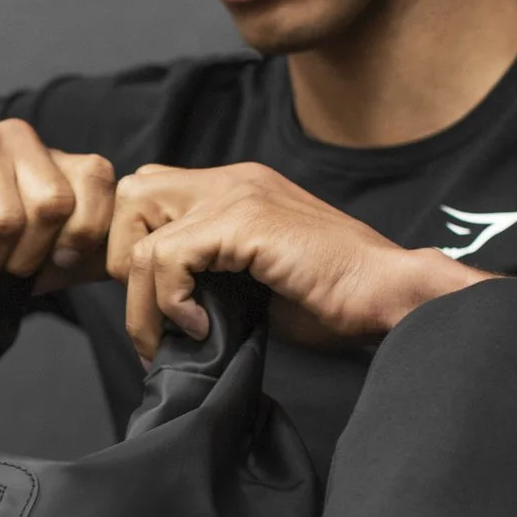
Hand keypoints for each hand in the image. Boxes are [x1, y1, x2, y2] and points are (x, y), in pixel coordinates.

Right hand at [0, 119, 114, 288]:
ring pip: (5, 221)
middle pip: (54, 205)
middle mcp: (15, 139)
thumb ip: (75, 249)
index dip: (85, 232)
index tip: (56, 266)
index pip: (99, 177)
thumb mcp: (27, 250)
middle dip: (27, 258)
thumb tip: (128, 262)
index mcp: (48, 155)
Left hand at [107, 162, 483, 359]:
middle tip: (157, 317)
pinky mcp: (246, 221)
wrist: (387, 294)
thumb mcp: (253, 280)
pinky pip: (167, 255)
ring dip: (146, 300)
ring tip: (178, 335)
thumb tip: (155, 310)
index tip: (155, 310)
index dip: (138, 251)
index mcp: (235, 189)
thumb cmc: (332, 298)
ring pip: (141, 233)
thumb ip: (206, 275)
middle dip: (129, 263)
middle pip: (132, 195)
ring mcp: (239, 195)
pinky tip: (204, 326)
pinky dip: (172, 301)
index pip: (149, 195)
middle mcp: (233, 180)